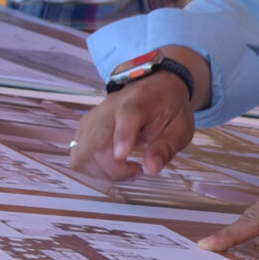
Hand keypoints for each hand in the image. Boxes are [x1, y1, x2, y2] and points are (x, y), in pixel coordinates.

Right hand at [70, 68, 196, 185]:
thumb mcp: (181, 127)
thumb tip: (152, 168)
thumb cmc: (169, 108)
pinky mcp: (85, 127)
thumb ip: (167, 147)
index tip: (122, 157)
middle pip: (97, 140)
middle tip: (136, 172)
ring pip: (81, 151)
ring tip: (124, 171)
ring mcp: (94, 117)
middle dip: (112, 168)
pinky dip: (91, 168)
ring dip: (100, 171)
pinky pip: (78, 153)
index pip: (126, 115)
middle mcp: (110, 107)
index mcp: (139, 101)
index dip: (122, 136)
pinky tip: (110, 167)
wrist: (155, 87)